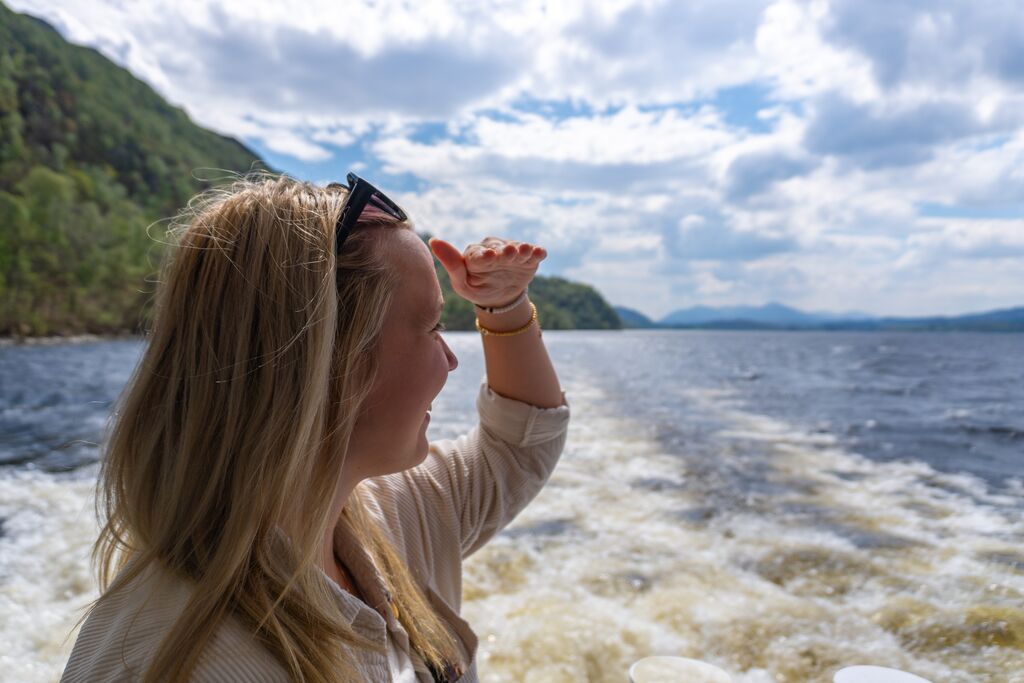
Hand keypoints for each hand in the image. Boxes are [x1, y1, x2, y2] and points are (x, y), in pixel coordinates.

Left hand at [429, 236, 546, 307]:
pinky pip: (533, 254)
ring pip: (518, 249)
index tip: (489, 256)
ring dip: (522, 250)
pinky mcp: (528, 258)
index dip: (484, 255)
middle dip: (505, 252)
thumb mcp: (462, 283)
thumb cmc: (476, 288)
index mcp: (475, 255)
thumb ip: (451, 264)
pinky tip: (541, 252)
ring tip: (526, 251)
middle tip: (510, 252)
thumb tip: (433, 240)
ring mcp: (512, 252)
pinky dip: (537, 253)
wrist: (500, 296)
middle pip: (500, 250)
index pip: (478, 255)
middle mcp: (494, 249)